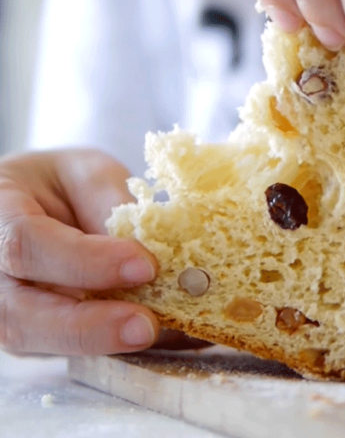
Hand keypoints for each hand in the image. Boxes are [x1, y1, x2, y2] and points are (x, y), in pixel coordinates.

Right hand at [0, 150, 159, 355]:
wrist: (34, 204)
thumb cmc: (58, 185)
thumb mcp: (85, 172)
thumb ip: (108, 202)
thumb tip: (153, 246)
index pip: (28, 244)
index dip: (86, 260)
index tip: (145, 266)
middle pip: (21, 313)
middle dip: (89, 325)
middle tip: (147, 325)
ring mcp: (5, 311)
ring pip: (40, 341)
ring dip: (101, 342)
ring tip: (152, 333)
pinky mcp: (33, 335)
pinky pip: (64, 350)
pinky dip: (110, 347)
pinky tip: (154, 338)